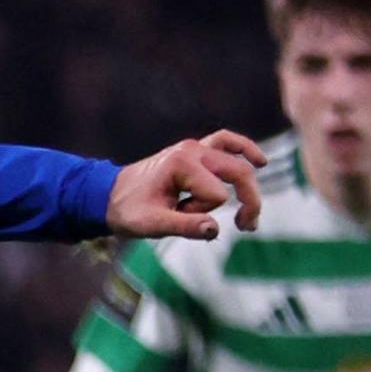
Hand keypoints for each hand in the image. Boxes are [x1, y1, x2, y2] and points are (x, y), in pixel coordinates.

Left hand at [106, 129, 264, 240]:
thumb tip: (216, 229)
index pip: (217, 195)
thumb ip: (185, 226)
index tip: (179, 216)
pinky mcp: (196, 150)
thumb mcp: (153, 224)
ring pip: (237, 163)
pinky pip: (226, 142)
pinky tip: (261, 161)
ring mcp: (195, 147)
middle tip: (247, 227)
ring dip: (247, 186)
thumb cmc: (129, 210)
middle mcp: (192, 150)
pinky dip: (244, 149)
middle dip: (248, 202)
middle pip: (238, 174)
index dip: (203, 213)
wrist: (109, 196)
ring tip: (248, 214)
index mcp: (181, 164)